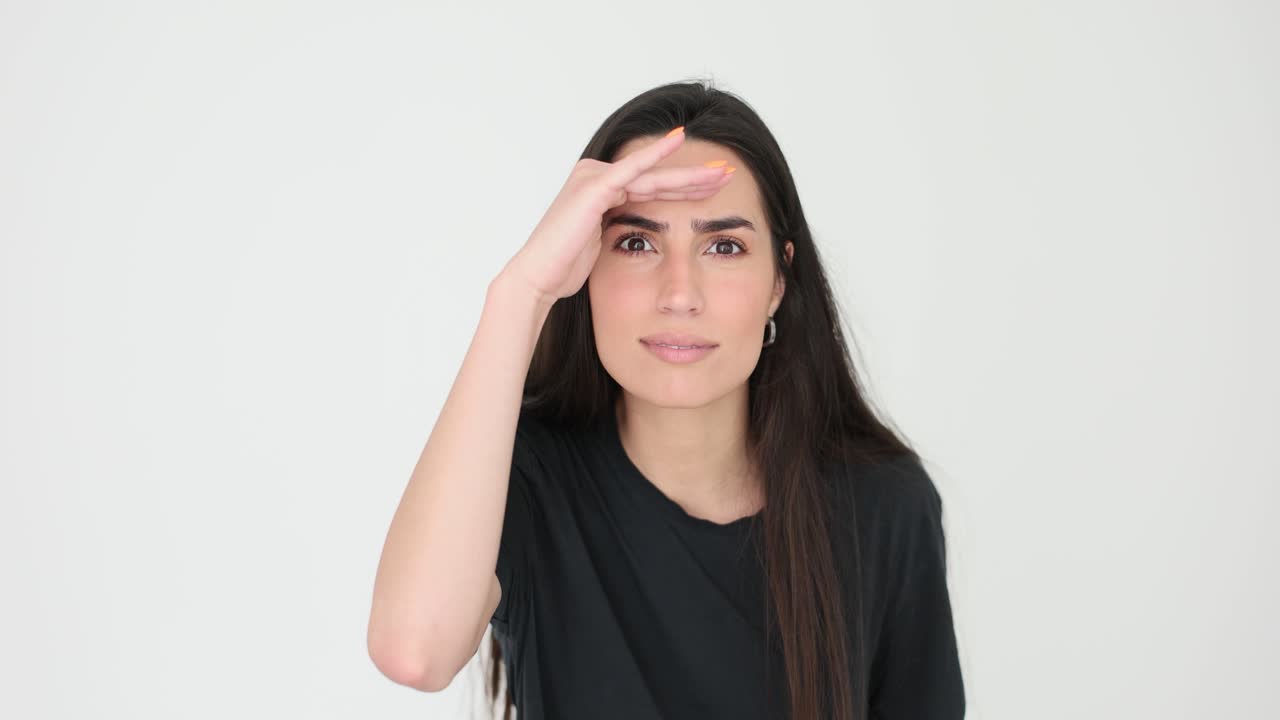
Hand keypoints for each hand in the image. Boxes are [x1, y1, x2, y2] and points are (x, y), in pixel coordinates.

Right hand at [504, 128, 734, 304]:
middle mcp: (598, 177)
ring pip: (653, 175)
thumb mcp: (603, 244)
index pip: (653, 188)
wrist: (539, 276)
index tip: (715, 188)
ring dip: (689, 174)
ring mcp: (595, 177)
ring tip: (721, 171)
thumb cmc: (565, 267)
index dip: (686, 188)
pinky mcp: (595, 184)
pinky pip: (633, 167)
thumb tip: (643, 234)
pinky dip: (656, 153)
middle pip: (657, 179)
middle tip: (728, 172)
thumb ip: (620, 228)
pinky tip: (679, 140)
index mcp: (602, 192)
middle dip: (695, 178)